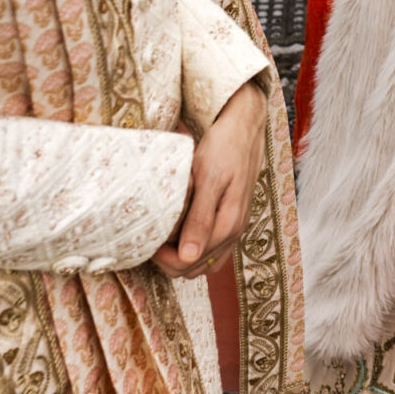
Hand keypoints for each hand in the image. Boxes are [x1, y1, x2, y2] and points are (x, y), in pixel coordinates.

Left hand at [153, 82, 266, 279]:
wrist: (245, 125)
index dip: (165, 259)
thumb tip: (187, 257)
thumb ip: (199, 219)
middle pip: (196, 268)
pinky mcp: (231, 216)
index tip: (149, 241)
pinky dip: (193, 246)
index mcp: (228, 225)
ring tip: (163, 236)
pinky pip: (211, 246)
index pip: (190, 263)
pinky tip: (180, 230)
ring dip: (181, 257)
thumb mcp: (209, 180)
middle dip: (170, 260)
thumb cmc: (225, 148)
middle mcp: (233, 231)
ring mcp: (234, 226)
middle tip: (151, 238)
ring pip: (204, 260)